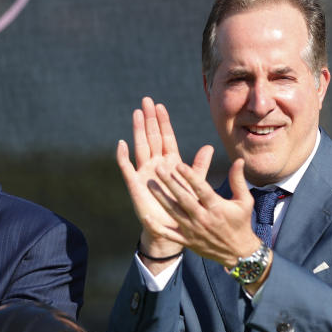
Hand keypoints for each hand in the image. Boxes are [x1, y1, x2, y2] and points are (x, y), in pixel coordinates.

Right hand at [117, 97, 213, 261]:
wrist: (172, 230)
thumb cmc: (183, 208)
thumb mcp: (194, 184)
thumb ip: (199, 166)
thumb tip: (209, 147)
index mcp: (170, 163)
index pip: (166, 138)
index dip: (163, 122)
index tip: (160, 105)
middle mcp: (155, 164)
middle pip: (152, 137)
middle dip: (149, 119)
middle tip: (146, 101)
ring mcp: (144, 173)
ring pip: (140, 147)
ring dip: (138, 131)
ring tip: (136, 114)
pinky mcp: (135, 185)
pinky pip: (127, 168)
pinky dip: (124, 156)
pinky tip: (122, 144)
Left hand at [150, 158, 262, 269]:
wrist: (238, 253)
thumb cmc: (241, 222)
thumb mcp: (244, 201)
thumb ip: (238, 180)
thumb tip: (239, 160)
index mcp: (217, 207)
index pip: (201, 189)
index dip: (190, 177)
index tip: (179, 164)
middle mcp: (203, 218)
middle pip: (184, 199)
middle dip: (170, 183)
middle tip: (158, 168)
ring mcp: (193, 231)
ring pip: (173, 212)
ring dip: (160, 198)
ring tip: (149, 184)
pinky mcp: (187, 241)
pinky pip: (169, 234)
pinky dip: (157, 227)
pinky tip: (145, 217)